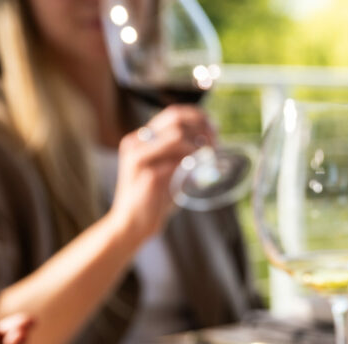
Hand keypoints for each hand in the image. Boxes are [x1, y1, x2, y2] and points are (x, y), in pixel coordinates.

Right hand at [109, 105, 215, 242]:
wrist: (132, 225)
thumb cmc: (154, 199)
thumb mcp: (168, 171)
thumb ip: (182, 156)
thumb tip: (210, 144)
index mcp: (140, 139)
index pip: (172, 114)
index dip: (197, 116)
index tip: (213, 127)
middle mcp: (136, 142)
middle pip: (175, 119)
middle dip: (202, 127)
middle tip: (216, 142)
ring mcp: (139, 157)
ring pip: (177, 136)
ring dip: (199, 145)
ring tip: (210, 157)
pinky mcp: (147, 174)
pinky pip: (176, 161)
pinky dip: (193, 163)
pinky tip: (199, 172)